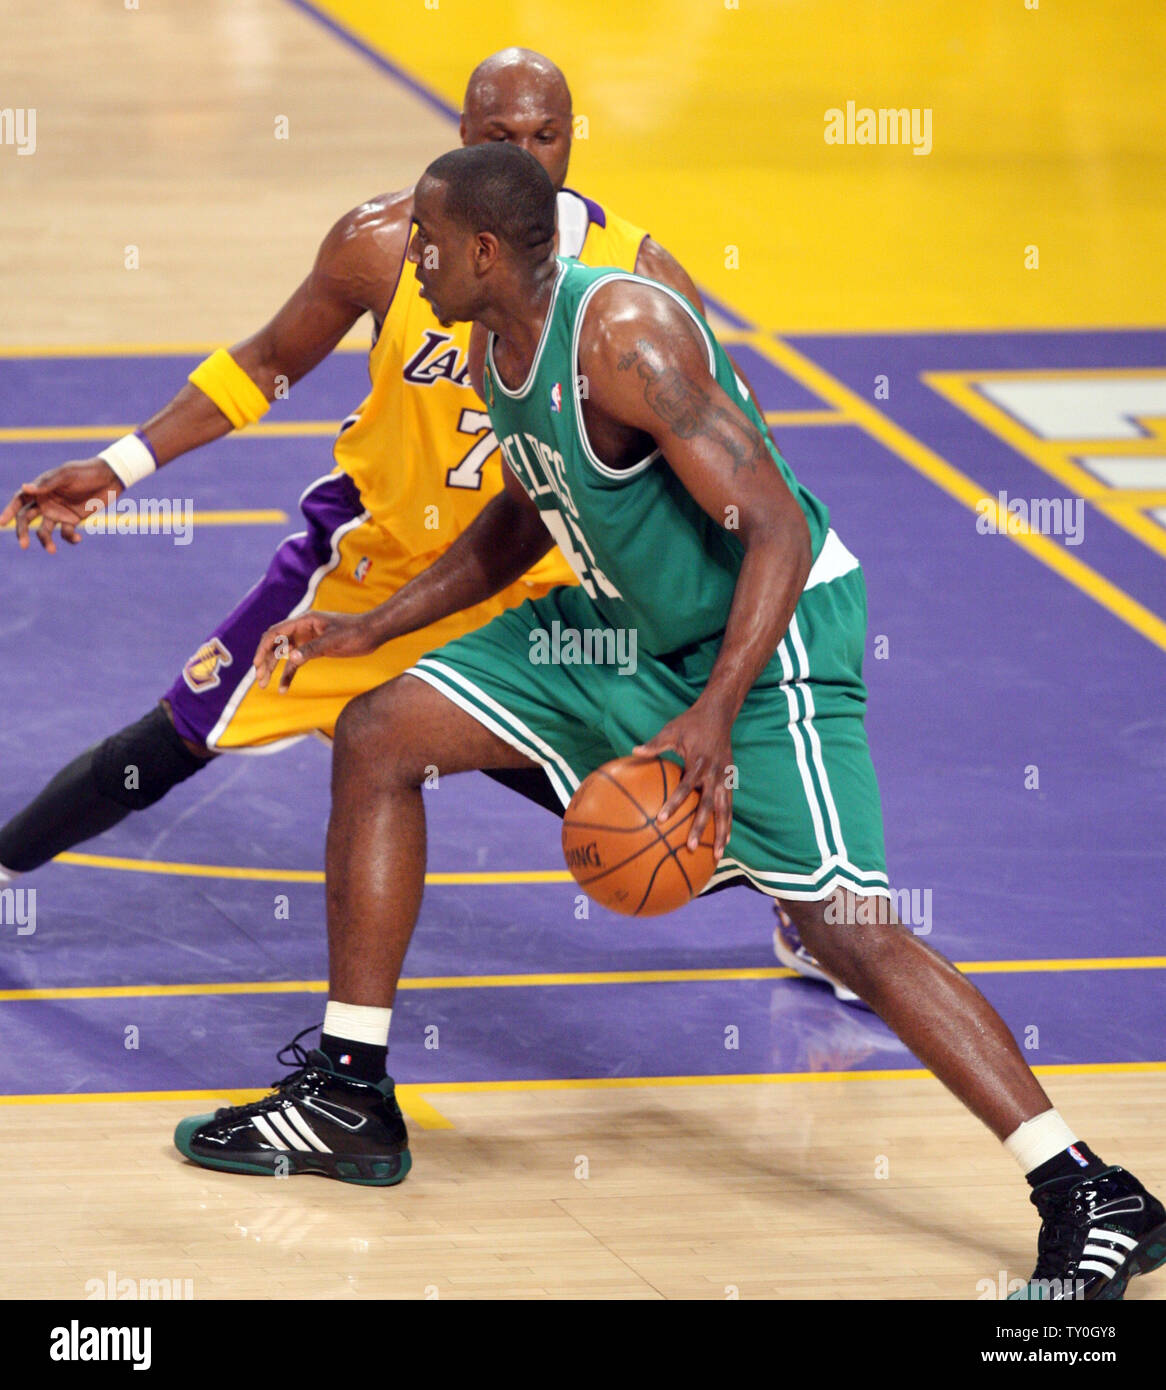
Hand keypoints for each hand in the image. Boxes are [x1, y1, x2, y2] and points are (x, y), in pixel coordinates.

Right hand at [0, 459, 123, 553]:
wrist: (109, 478)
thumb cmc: (85, 472)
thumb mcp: (66, 475)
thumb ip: (47, 483)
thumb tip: (24, 488)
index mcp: (40, 489)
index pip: (19, 501)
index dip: (9, 512)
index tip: (1, 523)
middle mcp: (45, 502)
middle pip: (27, 519)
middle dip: (23, 532)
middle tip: (23, 545)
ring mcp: (58, 512)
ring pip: (44, 530)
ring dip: (45, 541)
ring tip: (51, 550)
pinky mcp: (73, 520)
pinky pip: (66, 533)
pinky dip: (70, 538)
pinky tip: (78, 538)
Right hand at [253, 611, 378, 692]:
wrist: (371, 633)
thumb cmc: (355, 632)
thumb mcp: (334, 641)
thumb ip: (313, 649)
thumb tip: (292, 658)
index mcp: (303, 621)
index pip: (276, 633)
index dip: (263, 648)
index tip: (257, 664)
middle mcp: (301, 629)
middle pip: (275, 644)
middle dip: (264, 661)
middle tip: (259, 679)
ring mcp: (306, 639)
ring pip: (282, 655)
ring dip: (272, 668)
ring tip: (263, 685)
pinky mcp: (313, 649)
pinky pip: (296, 663)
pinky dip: (288, 674)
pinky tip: (283, 688)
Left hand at [634, 698, 734, 858]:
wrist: (720, 714)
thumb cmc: (691, 723)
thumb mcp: (671, 730)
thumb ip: (655, 744)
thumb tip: (634, 751)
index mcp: (699, 763)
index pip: (685, 787)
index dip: (674, 803)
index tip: (660, 819)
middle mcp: (714, 774)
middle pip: (708, 806)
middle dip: (699, 827)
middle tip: (688, 847)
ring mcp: (724, 779)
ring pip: (725, 811)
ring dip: (721, 833)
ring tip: (715, 855)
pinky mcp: (730, 780)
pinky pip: (730, 806)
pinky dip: (728, 824)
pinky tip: (723, 842)